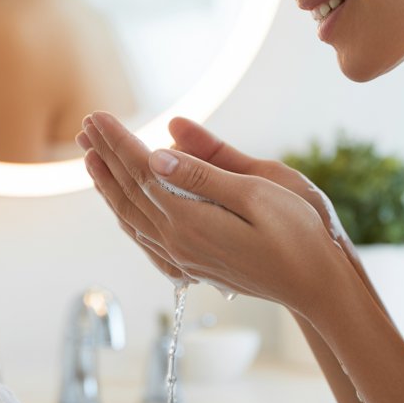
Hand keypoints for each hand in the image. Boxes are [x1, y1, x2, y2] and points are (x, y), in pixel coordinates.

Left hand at [79, 111, 344, 312]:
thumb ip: (204, 174)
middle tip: (85, 126)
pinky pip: (146, 240)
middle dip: (105, 156)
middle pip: (129, 192)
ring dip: (109, 186)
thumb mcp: (258, 191)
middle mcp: (177, 242)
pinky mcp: (194, 268)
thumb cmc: (299, 233)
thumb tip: (156, 156)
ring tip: (91, 160)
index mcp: (191, 219)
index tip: (96, 116)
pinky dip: (127, 218)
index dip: (118, 141)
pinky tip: (122, 211)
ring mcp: (183, 259)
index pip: (142, 171)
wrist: (318, 286)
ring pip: (132, 218)